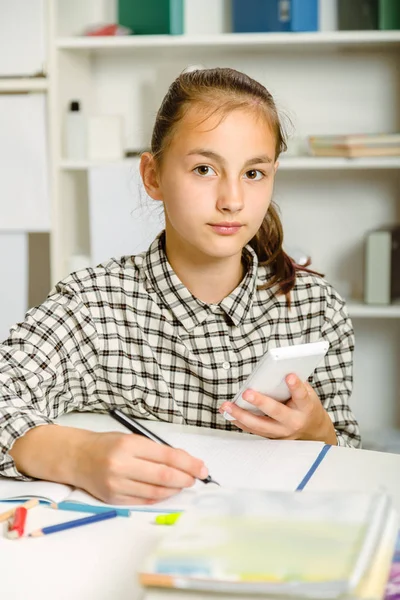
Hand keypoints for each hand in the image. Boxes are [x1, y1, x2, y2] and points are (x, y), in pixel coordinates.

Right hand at [74, 431, 208, 505]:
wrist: (78, 457)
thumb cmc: (108, 445)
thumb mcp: (132, 439)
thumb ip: (156, 451)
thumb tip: (185, 463)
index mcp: (129, 445)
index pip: (167, 456)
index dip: (189, 463)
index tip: (202, 467)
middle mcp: (122, 465)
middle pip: (164, 476)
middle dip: (186, 478)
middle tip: (196, 478)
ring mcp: (117, 484)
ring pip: (156, 492)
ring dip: (174, 489)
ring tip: (182, 484)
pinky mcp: (114, 499)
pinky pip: (144, 501)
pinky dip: (159, 497)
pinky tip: (166, 491)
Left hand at [220, 374, 336, 444]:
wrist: (312, 431)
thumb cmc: (306, 406)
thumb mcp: (307, 393)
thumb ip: (293, 384)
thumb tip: (274, 369)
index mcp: (306, 408)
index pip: (301, 396)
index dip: (296, 386)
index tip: (289, 376)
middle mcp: (294, 422)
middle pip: (276, 412)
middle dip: (261, 402)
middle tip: (247, 393)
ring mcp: (282, 432)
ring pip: (260, 425)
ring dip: (241, 415)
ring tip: (227, 405)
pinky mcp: (271, 437)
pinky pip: (253, 430)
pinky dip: (239, 421)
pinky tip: (228, 413)